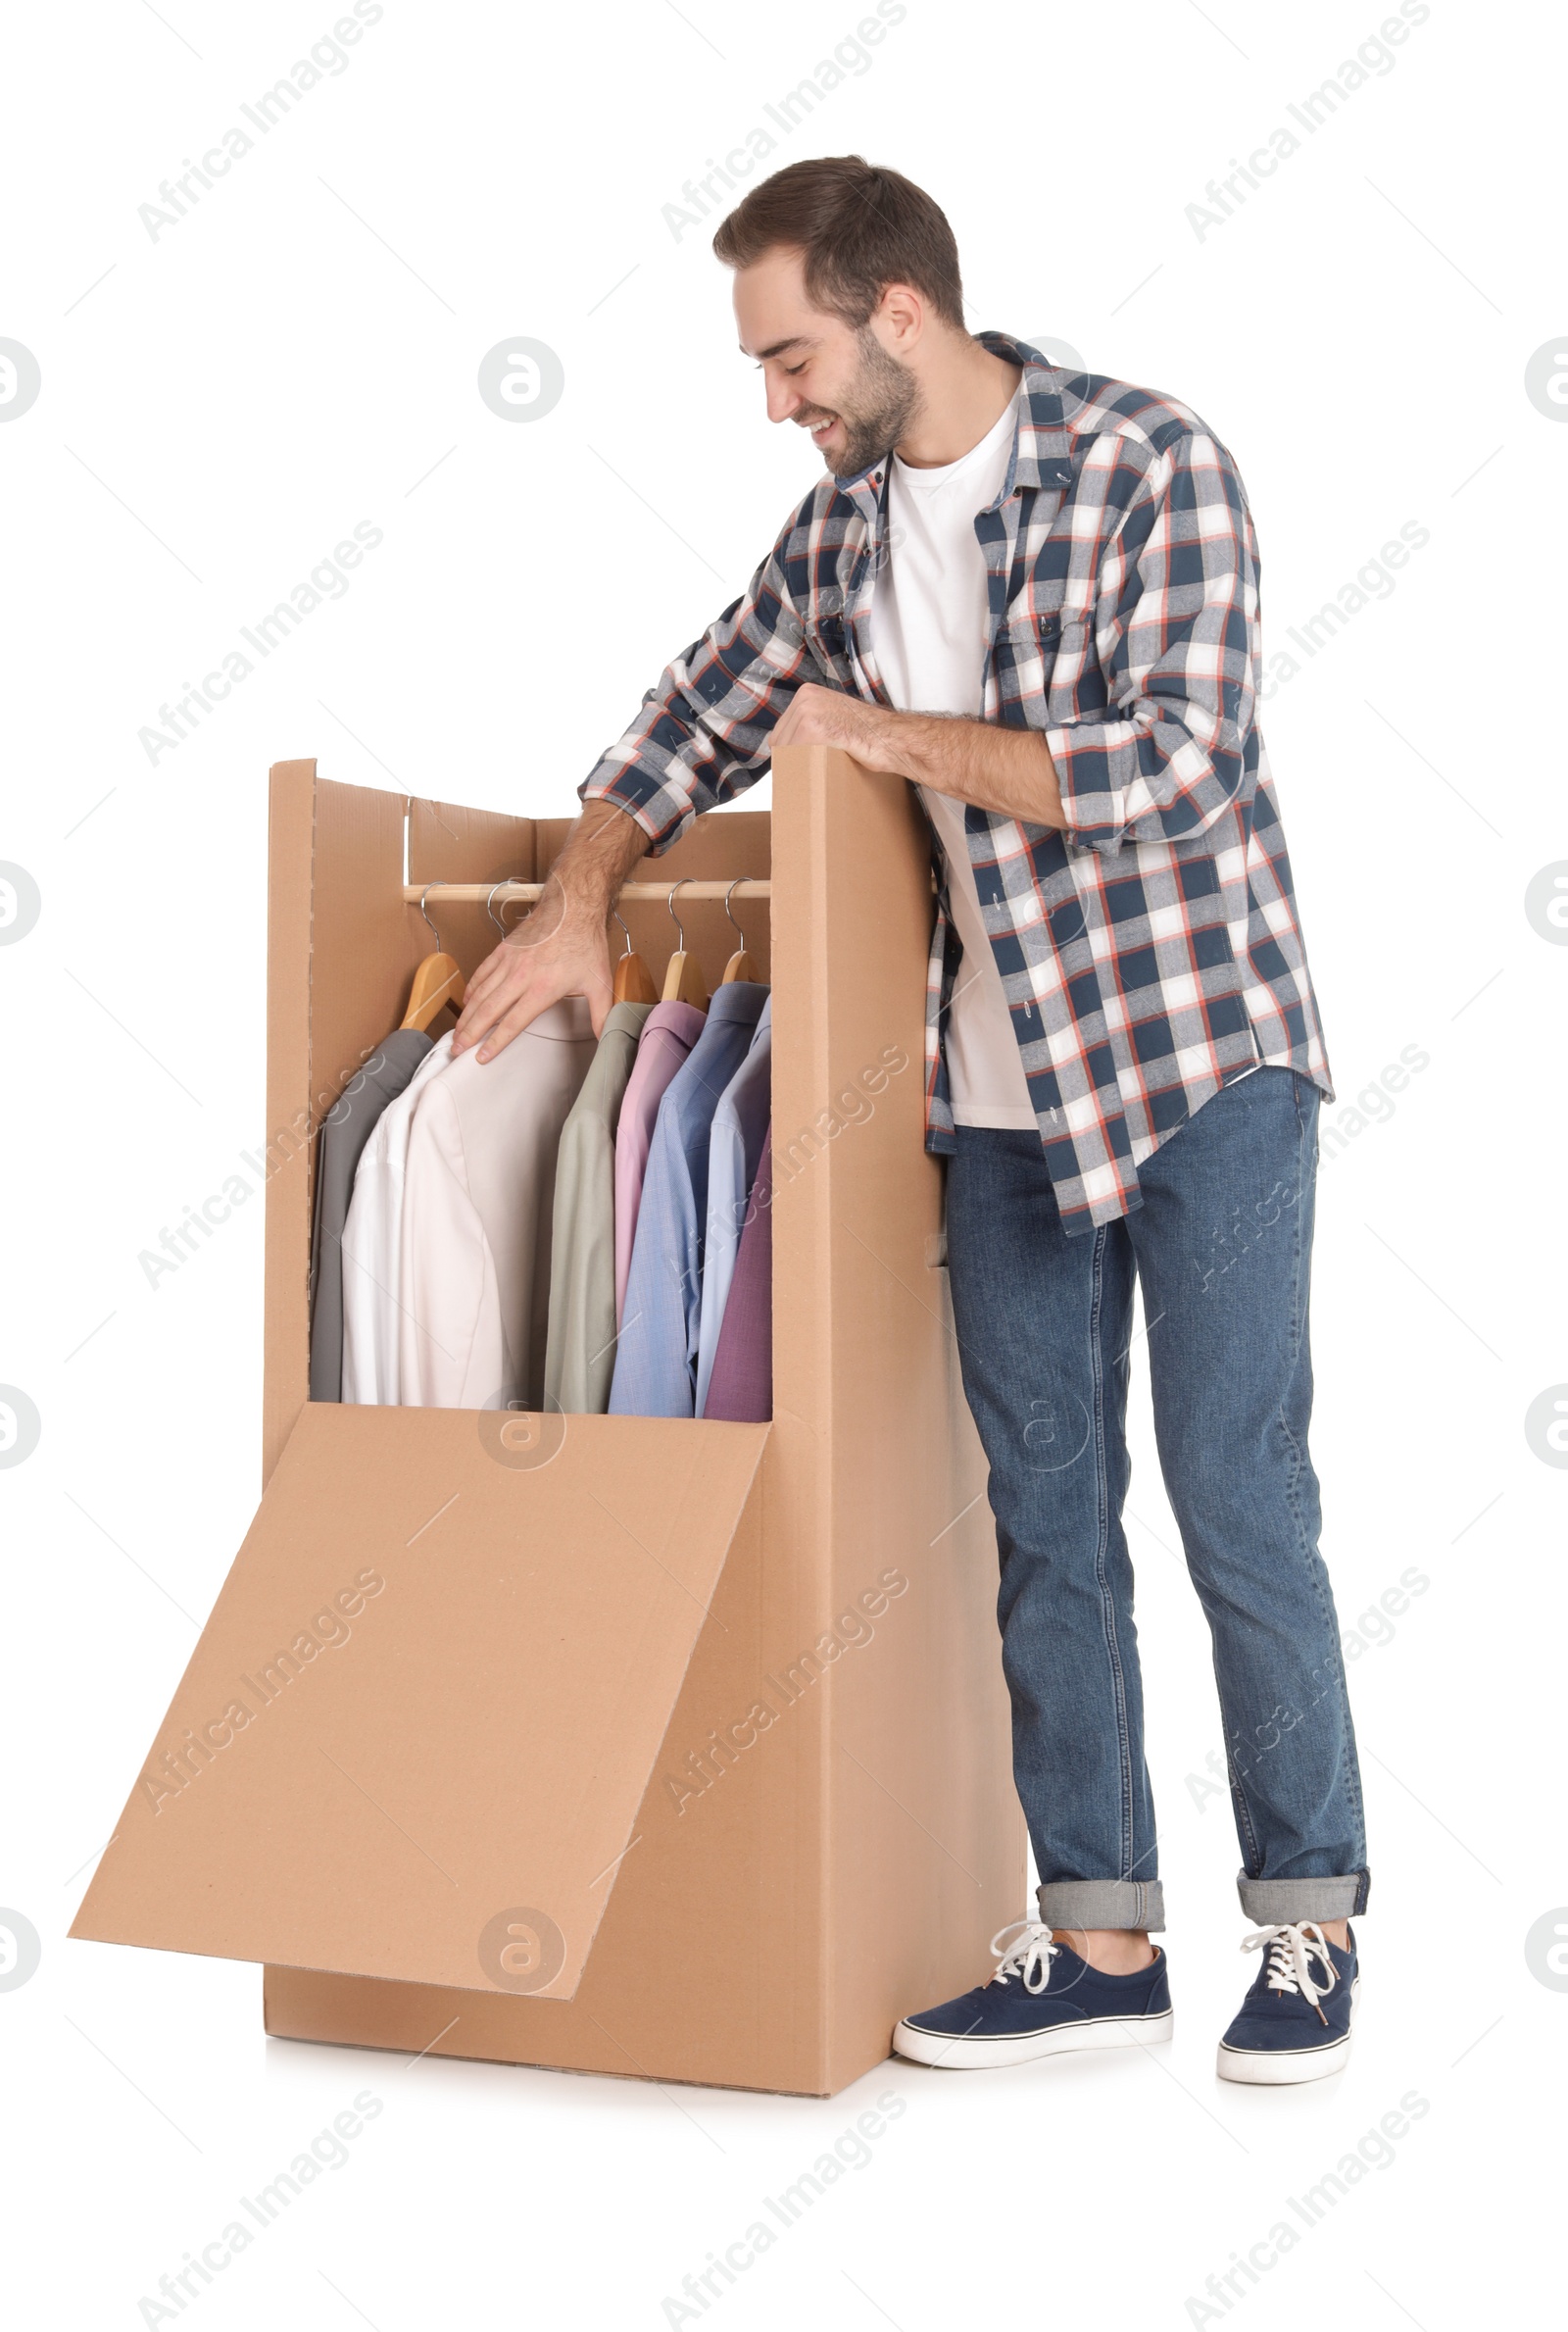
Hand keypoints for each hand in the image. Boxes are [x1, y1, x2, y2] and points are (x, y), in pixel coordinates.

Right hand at [450, 877, 613, 1062]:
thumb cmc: (585, 943)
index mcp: (541, 989)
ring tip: (457, 1032)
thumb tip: (604, 1037)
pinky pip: (481, 973)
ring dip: (466, 1015)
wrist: (573, 907)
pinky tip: (467, 1002)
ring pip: (480, 993)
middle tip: (457, 1050)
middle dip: (470, 1034)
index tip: (482, 1057)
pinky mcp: (503, 949)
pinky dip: (471, 989)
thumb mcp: (600, 983)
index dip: (495, 1043)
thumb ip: (600, 1014)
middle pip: (488, 1011)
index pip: (512, 1023)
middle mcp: (520, 976)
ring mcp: (508, 961)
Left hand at [771, 682, 894, 762]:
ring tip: (818, 768)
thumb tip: (785, 746)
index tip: (801, 761)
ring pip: (785, 751)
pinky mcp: (812, 729)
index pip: (780, 731)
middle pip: (779, 741)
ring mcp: (807, 712)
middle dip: (790, 758)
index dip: (789, 751)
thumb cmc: (868, 733)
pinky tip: (820, 770)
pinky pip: (794, 757)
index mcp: (807, 693)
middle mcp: (804, 698)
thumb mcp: (834, 717)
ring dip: (797, 765)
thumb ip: (811, 723)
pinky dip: (804, 769)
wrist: (891, 738)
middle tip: (810, 768)